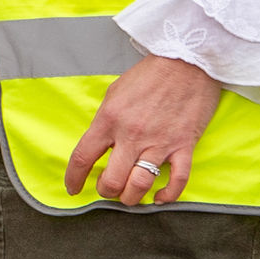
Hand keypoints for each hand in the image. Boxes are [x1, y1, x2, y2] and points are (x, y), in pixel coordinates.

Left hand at [64, 55, 219, 205]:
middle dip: (106, 191)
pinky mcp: (184, 145)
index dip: (74, 179)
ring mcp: (159, 142)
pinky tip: (160, 198)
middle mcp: (131, 135)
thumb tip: (100, 144)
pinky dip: (168, 195)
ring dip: (132, 197)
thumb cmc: (149, 75)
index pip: (83, 158)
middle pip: (111, 180)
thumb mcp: (114, 94)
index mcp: (109, 120)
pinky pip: (177, 180)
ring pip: (139, 185)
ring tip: (130, 196)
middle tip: (108, 189)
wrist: (186, 60)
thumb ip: (105, 121)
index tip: (73, 188)